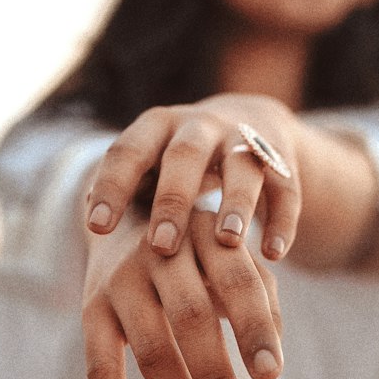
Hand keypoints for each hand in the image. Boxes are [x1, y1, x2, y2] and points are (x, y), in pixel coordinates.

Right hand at [82, 209, 282, 378]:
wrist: (126, 219)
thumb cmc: (199, 254)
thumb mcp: (234, 258)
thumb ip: (261, 297)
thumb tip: (271, 358)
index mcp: (207, 236)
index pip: (237, 282)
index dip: (254, 328)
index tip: (271, 376)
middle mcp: (160, 252)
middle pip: (191, 318)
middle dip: (216, 377)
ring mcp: (121, 280)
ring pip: (151, 349)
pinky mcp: (90, 309)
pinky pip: (98, 366)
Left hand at [84, 95, 301, 262]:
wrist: (248, 123)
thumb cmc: (178, 163)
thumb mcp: (149, 164)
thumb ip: (126, 189)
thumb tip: (92, 226)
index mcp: (157, 126)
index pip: (128, 150)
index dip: (111, 186)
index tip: (95, 228)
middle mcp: (201, 126)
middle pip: (186, 155)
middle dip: (173, 200)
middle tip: (161, 246)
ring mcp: (245, 139)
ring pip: (242, 167)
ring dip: (235, 204)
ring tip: (227, 242)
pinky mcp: (282, 160)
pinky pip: (286, 188)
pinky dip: (282, 221)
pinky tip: (273, 255)